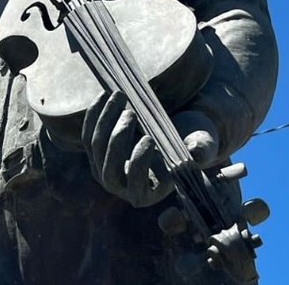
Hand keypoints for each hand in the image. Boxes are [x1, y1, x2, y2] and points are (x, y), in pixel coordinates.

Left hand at [81, 91, 219, 207]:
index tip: (149, 139)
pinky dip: (95, 115)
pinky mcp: (94, 151)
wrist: (170, 135)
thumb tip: (196, 151)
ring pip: (96, 147)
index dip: (139, 163)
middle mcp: (119, 186)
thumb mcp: (200, 147)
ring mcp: (102, 168)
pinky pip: (88, 133)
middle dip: (117, 139)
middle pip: (109, 166)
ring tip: (120, 97)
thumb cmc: (188, 145)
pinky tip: (104, 95)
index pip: (136, 184)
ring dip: (105, 120)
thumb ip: (201, 150)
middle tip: (132, 114)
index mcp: (145, 194)